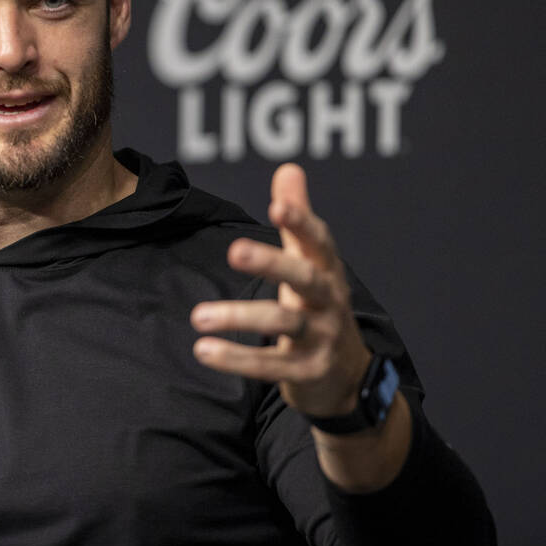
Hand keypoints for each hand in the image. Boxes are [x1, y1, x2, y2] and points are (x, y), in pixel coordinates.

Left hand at [190, 163, 370, 418]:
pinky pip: (270, 365)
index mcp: (327, 270)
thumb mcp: (310, 262)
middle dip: (272, 263)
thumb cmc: (319, 306)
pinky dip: (236, 359)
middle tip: (234, 251)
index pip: (318, 241)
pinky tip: (203, 350)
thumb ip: (297, 218)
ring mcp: (321, 337)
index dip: (301, 221)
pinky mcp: (306, 371)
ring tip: (198, 315)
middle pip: (305, 278)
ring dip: (239, 317)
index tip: (277, 204)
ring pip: (283, 322)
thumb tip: (288, 168)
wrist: (347, 377)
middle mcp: (329, 301)